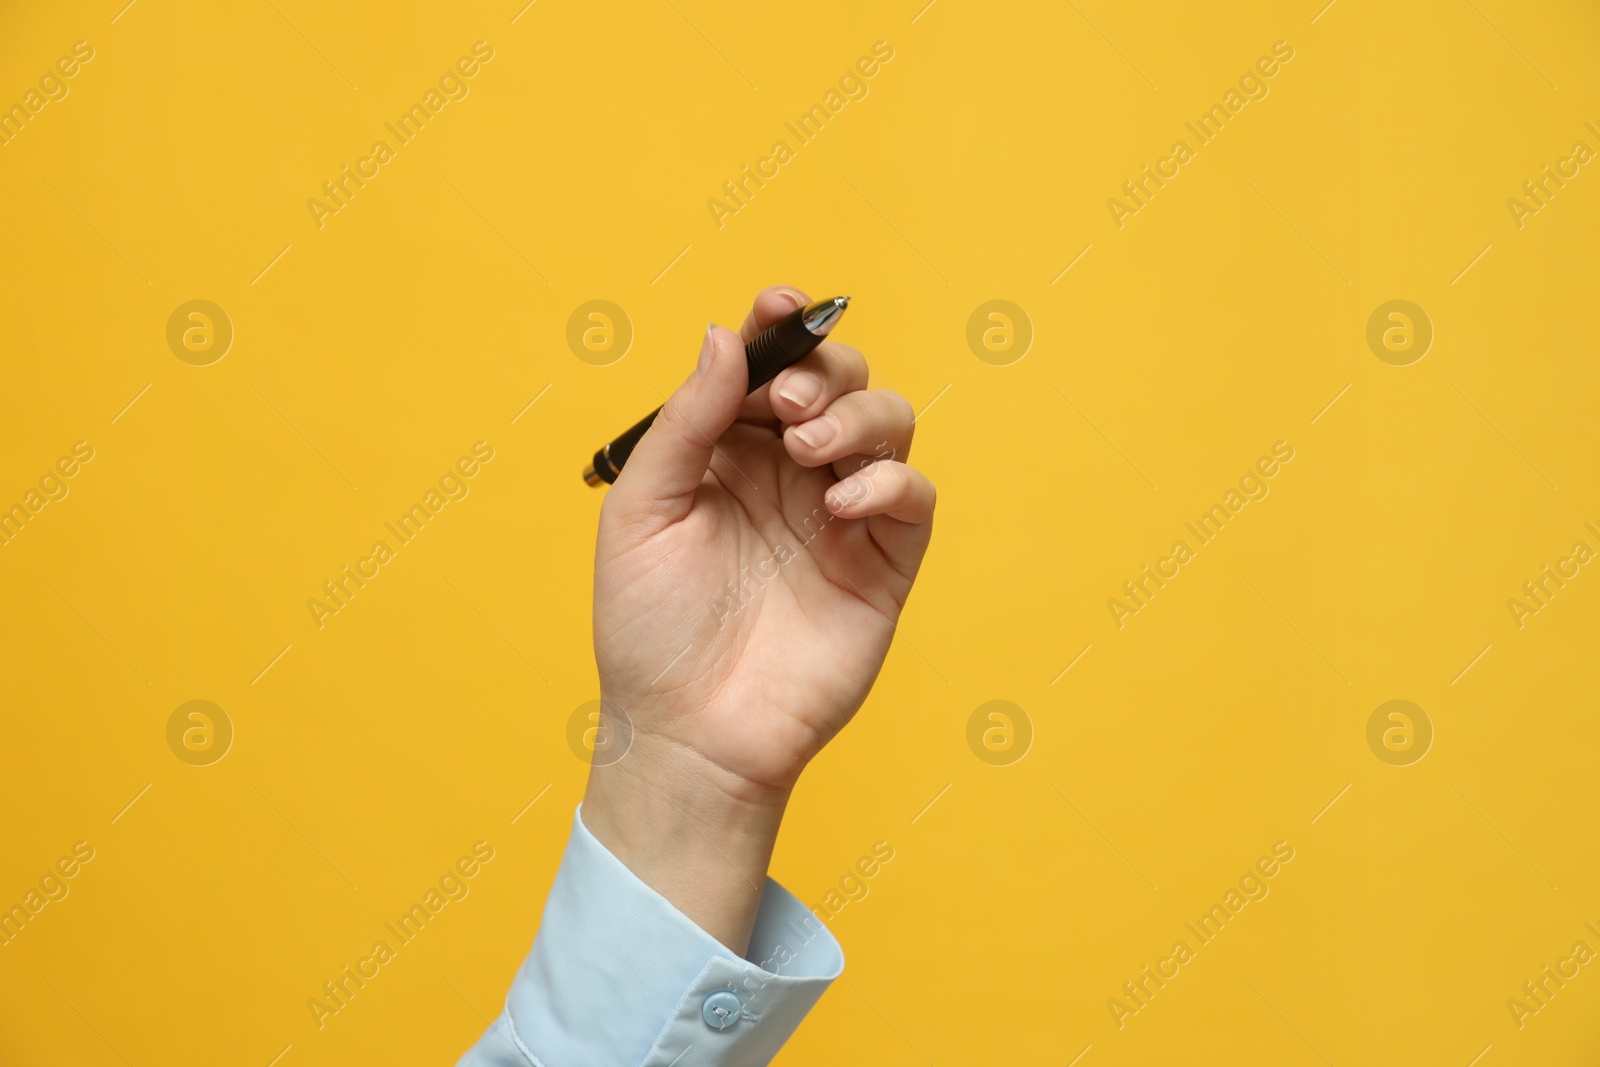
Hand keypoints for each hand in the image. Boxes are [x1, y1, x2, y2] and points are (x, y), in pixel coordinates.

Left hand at [581, 285, 935, 950]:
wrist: (688, 734)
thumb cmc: (648, 629)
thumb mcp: (643, 511)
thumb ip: (686, 422)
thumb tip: (726, 336)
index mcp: (730, 450)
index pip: (771, 365)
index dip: (785, 325)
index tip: (784, 304)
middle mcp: (790, 472)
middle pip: (841, 380)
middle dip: (825, 370)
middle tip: (789, 405)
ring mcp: (840, 516)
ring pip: (889, 423)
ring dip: (858, 416)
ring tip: (810, 451)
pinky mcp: (882, 564)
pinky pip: (913, 499)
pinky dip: (889, 483)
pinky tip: (839, 504)